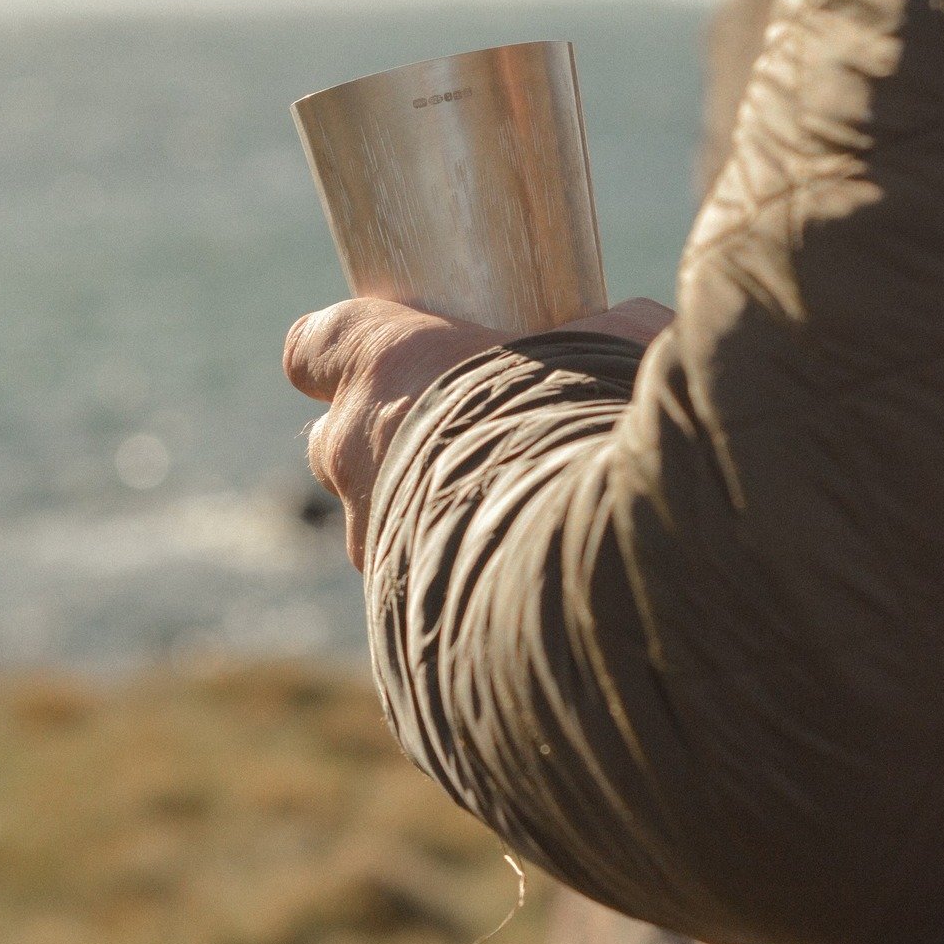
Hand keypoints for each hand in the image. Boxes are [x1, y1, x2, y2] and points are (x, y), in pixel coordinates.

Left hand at [283, 297, 673, 569]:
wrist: (591, 545)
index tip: (389, 354)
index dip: (346, 352)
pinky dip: (456, 588)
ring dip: (422, 520)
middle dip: (381, 443)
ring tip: (502, 525)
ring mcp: (371, 538)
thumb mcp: (610, 343)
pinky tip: (519, 587)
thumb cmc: (584, 414)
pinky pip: (415, 596)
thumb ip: (599, 332)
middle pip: (334, 442)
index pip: (314, 346)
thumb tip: (630, 326)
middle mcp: (352, 451)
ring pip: (374, 525)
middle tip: (457, 443)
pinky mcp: (400, 616)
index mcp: (382, 366)